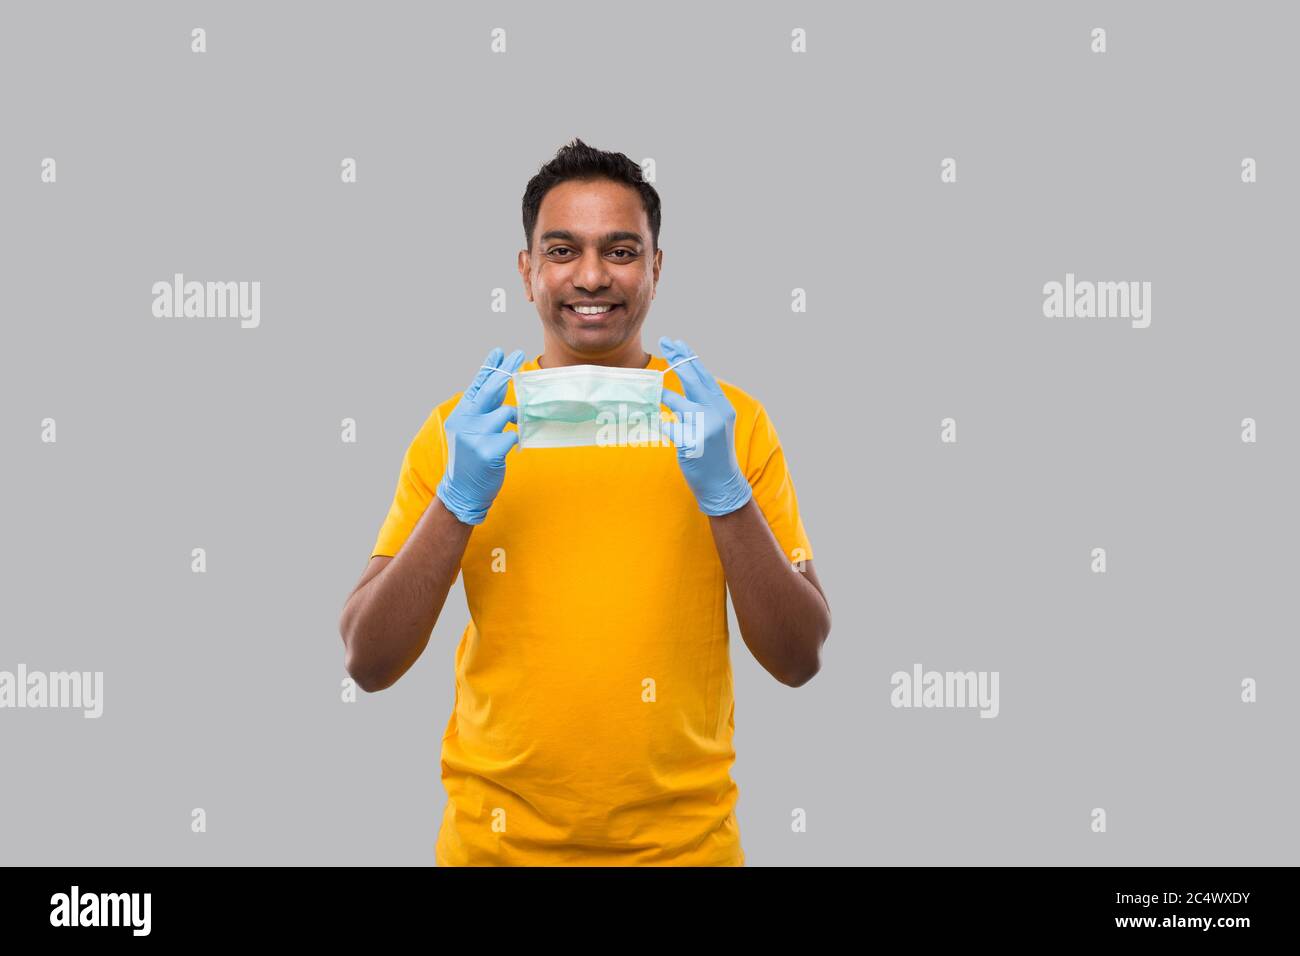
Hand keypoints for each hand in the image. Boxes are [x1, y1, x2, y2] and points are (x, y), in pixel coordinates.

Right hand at [435, 347, 524, 524]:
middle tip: (519, 354)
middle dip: (505, 371)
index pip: (476, 385)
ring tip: (512, 425)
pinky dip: (516, 438)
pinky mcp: (487, 452)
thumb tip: (498, 384)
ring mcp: (474, 436)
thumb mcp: (471, 429)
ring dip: (513, 417)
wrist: (461, 490)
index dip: (490, 368)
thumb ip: (483, 408)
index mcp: (460, 414)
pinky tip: (513, 444)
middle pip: (489, 390)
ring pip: (505, 413)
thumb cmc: (471, 459)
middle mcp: (464, 421)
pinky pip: (512, 435)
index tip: (500, 351)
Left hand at [658, 336, 752, 516]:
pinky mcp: (692, 443)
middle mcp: (717, 413)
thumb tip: (685, 380)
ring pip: (678, 403)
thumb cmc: (714, 452)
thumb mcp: (716, 423)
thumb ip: (704, 403)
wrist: (723, 483)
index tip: (677, 343)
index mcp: (723, 406)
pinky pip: (670, 427)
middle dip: (678, 360)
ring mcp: (706, 428)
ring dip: (663, 395)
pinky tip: (657, 422)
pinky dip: (662, 423)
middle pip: (694, 380)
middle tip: (665, 343)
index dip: (689, 358)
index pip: (704, 376)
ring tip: (652, 389)